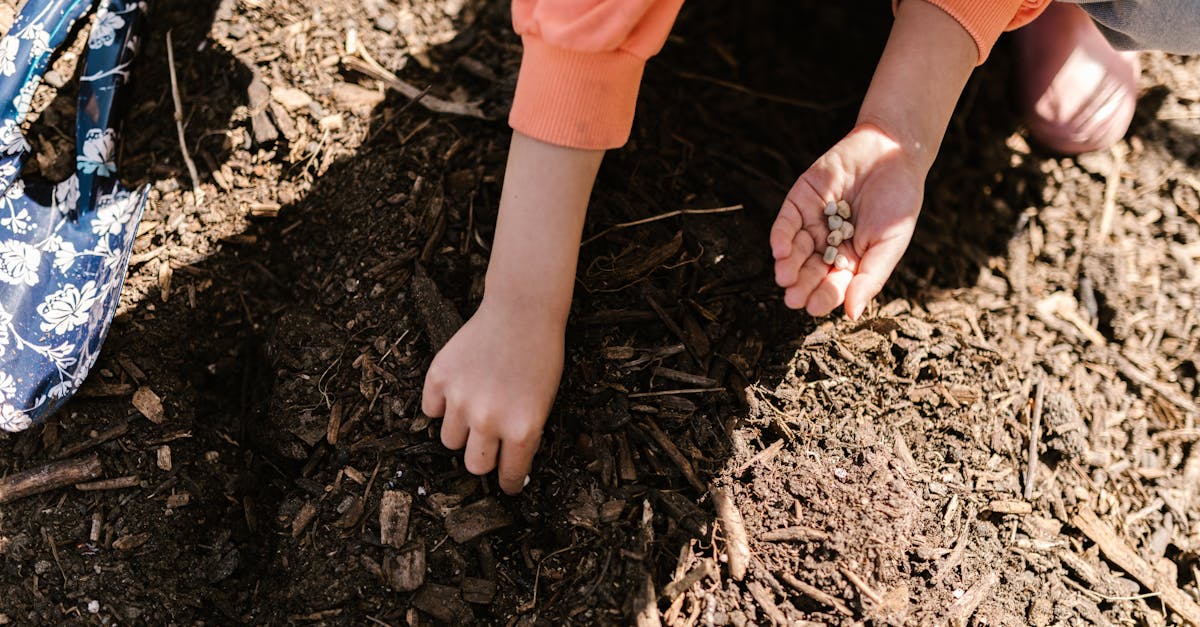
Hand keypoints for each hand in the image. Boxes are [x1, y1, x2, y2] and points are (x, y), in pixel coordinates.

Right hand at [421, 298, 564, 493]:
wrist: (522, 311)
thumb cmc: (540, 356)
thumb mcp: (544, 403)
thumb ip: (523, 434)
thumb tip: (505, 464)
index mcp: (522, 430)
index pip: (509, 475)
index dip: (509, 483)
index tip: (508, 484)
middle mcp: (489, 419)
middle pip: (474, 466)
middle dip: (483, 458)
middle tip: (490, 441)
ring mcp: (461, 399)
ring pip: (449, 440)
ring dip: (461, 431)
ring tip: (475, 407)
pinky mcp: (439, 378)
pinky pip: (431, 409)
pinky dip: (441, 404)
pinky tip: (458, 389)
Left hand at [770, 124, 924, 318]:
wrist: (893, 152)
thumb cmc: (899, 202)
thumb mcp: (890, 244)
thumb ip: (869, 278)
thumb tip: (851, 314)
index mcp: (852, 260)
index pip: (833, 285)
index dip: (823, 296)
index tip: (814, 307)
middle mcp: (828, 245)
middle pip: (810, 271)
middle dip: (800, 285)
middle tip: (793, 298)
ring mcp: (813, 223)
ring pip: (795, 250)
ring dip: (787, 265)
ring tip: (784, 277)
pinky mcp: (801, 200)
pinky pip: (786, 222)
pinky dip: (781, 237)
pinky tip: (780, 250)